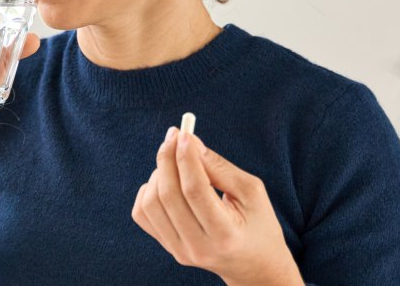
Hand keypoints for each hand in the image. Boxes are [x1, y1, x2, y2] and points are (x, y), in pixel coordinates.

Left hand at [131, 127, 303, 285]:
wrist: (253, 264)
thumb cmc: (257, 223)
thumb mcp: (251, 192)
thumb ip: (219, 167)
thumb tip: (188, 141)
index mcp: (226, 234)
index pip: (195, 191)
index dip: (186, 158)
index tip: (184, 134)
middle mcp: (199, 247)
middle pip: (169, 195)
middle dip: (167, 159)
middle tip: (174, 136)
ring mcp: (180, 251)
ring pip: (151, 203)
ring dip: (158, 174)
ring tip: (176, 164)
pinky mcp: (168, 247)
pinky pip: (142, 213)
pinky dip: (148, 191)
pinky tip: (165, 183)